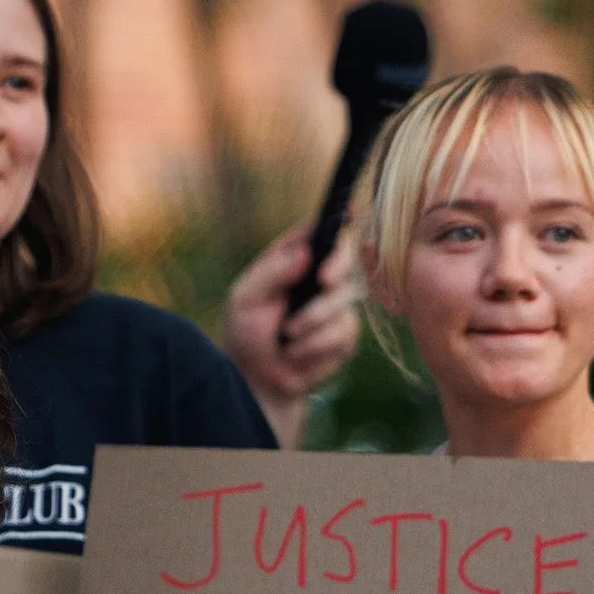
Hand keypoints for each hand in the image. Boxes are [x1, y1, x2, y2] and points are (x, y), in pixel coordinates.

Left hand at [224, 225, 362, 444]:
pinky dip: (315, 345)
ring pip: (342, 300)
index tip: (348, 213)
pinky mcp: (344, 335)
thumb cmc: (245, 333)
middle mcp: (317, 277)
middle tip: (324, 281)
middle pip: (345, 257)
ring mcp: (335, 305)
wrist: (256, 379)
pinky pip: (343, 333)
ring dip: (312, 321)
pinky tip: (296, 354)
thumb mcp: (245, 299)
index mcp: (292, 259)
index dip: (337, 218)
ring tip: (286, 337)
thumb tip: (303, 252)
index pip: (318, 232)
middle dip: (338, 267)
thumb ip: (271, 273)